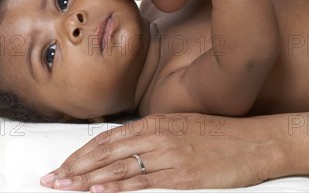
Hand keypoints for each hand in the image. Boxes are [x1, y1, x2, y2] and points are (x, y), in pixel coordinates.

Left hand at [40, 113, 272, 191]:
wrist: (257, 142)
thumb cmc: (222, 134)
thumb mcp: (184, 126)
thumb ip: (154, 135)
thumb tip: (125, 149)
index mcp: (158, 121)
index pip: (109, 138)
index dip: (81, 153)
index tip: (62, 165)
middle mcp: (159, 135)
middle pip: (107, 152)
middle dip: (75, 168)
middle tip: (51, 180)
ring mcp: (171, 155)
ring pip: (120, 168)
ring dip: (88, 180)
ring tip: (65, 188)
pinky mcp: (184, 176)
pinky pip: (145, 182)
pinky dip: (119, 187)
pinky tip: (100, 191)